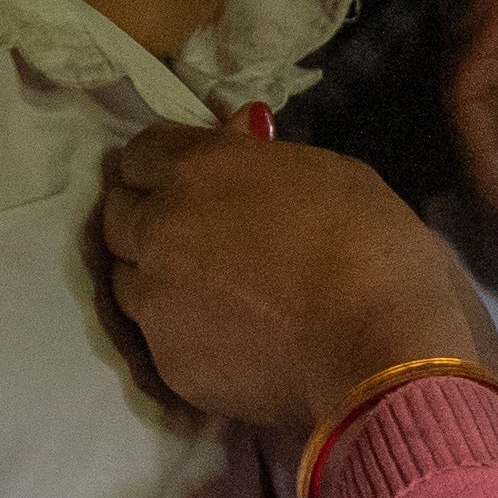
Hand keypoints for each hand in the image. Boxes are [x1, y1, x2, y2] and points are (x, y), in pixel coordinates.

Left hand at [102, 123, 496, 437]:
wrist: (380, 350)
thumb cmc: (375, 249)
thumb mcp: (330, 173)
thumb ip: (263, 157)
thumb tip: (237, 135)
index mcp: (198, 168)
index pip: (140, 152)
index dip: (163, 165)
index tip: (185, 180)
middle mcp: (160, 227)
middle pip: (116, 214)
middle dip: (146, 216)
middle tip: (188, 234)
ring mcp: (155, 299)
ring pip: (125, 278)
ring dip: (152, 276)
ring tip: (201, 291)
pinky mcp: (166, 361)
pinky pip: (155, 337)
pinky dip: (179, 331)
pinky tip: (222, 337)